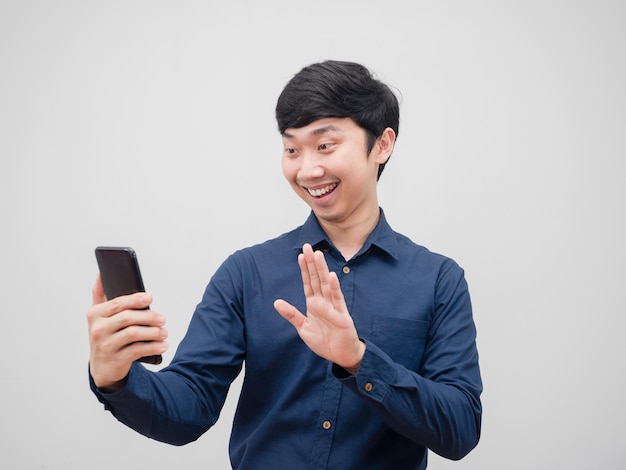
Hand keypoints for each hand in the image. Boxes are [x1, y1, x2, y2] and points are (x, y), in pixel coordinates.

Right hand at [87, 274, 167, 390]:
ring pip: (133, 334)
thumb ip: (100, 294)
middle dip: (148, 317)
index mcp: (95, 314)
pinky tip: (162, 345)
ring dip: (153, 332)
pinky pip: (137, 350)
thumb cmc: (105, 336)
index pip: (117, 303)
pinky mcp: (115, 360)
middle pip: (127, 318)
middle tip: (162, 319)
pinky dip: (153, 347)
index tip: (150, 298)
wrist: (102, 368)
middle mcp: (98, 329)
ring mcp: (105, 346)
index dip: (135, 299)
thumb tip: (101, 273)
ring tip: (164, 332)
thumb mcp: (100, 316)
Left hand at [274, 244, 364, 372]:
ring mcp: (333, 306)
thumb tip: (276, 302)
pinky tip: (332, 276)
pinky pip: (338, 299)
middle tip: (307, 246)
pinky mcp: (342, 315)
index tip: (300, 255)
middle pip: (317, 278)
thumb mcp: (303, 328)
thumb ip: (291, 314)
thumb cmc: (324, 341)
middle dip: (312, 263)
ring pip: (326, 284)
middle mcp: (323, 302)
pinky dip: (335, 287)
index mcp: (314, 304)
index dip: (304, 269)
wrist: (340, 355)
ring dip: (322, 270)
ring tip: (318, 255)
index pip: (308, 283)